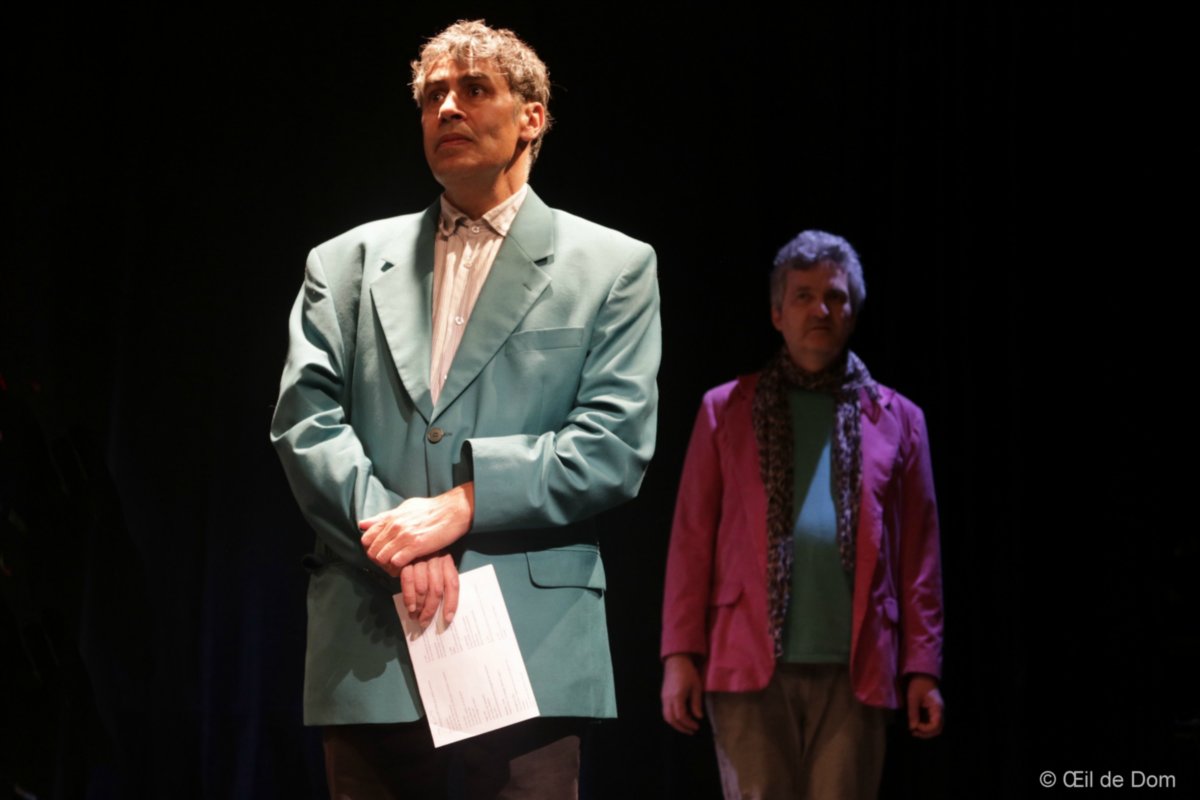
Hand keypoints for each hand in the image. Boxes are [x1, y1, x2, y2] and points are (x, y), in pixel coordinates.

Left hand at [360, 483, 474, 571]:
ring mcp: (404, 536)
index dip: (372, 549)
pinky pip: (396, 562)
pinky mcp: (416, 546)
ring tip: (397, 567)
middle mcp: (394, 526)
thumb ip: (383, 518)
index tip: (381, 553)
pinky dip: (399, 568)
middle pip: (373, 551)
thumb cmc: (431, 509)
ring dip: (388, 566)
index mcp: (391, 518)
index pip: (367, 538)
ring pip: (382, 558)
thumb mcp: (404, 508)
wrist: (452, 511)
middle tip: (390, 563)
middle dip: (379, 560)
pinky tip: (406, 566)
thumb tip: (363, 524)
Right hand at [396, 552, 459, 627]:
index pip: (452, 584)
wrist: (405, 539)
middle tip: (424, 622)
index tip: (447, 618)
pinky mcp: (406, 560)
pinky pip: (408, 581)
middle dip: (430, 609)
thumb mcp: (435, 565)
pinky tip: (409, 607)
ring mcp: (420, 559)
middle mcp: (435, 559)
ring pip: (423, 588)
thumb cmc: (423, 557)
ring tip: (415, 617)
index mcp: (446, 561)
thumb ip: (438, 581)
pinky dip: (409, 597)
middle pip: (437, 589)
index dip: (451, 603)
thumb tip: (441, 610)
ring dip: (419, 606)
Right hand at [661, 654, 704, 733]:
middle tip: (692, 730)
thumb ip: (696, 703)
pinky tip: (681, 718)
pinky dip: (672, 718)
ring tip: (686, 727)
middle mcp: (668, 699)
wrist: (676, 661)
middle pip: (671, 719)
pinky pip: (665, 711)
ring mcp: (664, 698)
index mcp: (677, 696)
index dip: (689, 724)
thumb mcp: (696, 687)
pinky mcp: (663, 696)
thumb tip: (698, 717)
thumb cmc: (688, 673)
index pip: (680, 716)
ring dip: (676, 724)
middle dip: (682, 728)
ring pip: (666, 717)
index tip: (697, 726)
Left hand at [906, 674, 943, 737]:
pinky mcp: (933, 711)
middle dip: (926, 733)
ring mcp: (937, 711)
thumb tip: (912, 728)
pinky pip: (931, 722)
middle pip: (937, 729)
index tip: (914, 726)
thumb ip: (913, 713)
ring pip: (935, 727)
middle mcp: (940, 711)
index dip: (925, 729)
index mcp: (937, 707)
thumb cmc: (918, 684)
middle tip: (913, 732)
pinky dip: (925, 727)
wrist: (922, 675)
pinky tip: (915, 726)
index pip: (936, 725)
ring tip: (913, 730)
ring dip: (926, 731)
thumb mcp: (913, 697)